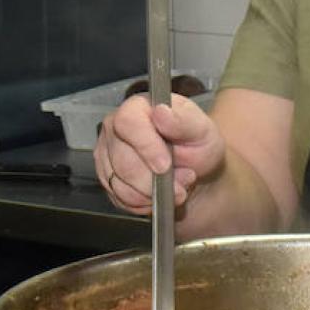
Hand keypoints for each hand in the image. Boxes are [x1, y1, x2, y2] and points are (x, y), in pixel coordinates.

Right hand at [95, 94, 224, 215]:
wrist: (197, 170)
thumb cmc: (198, 144)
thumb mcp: (202, 130)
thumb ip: (184, 121)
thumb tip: (162, 112)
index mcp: (138, 107)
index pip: (127, 122)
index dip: (146, 147)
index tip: (166, 165)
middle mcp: (115, 128)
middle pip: (122, 161)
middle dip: (155, 179)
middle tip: (184, 180)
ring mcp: (107, 154)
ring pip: (120, 184)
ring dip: (153, 193)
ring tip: (177, 186)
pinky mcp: (107, 179)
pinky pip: (120, 198)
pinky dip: (144, 202)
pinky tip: (160, 193)